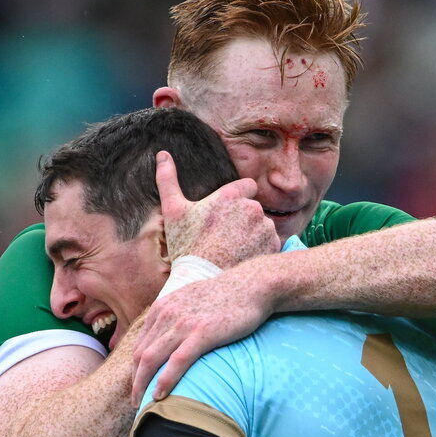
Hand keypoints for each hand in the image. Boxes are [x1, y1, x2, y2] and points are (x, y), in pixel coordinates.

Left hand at [132, 259, 273, 403]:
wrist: (252, 285)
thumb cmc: (225, 296)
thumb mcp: (190, 300)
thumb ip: (175, 316)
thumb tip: (168, 336)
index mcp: (161, 308)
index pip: (140, 345)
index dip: (135, 370)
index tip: (138, 387)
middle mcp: (166, 314)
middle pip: (140, 355)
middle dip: (135, 381)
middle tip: (135, 402)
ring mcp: (183, 323)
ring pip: (151, 359)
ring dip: (143, 385)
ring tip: (142, 405)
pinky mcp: (202, 332)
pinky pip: (177, 361)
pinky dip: (165, 380)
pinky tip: (159, 396)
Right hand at [156, 151, 280, 265]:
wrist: (202, 282)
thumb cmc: (186, 247)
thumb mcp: (173, 212)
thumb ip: (168, 180)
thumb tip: (162, 154)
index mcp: (231, 196)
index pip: (247, 186)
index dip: (237, 199)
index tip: (226, 216)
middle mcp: (252, 208)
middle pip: (254, 208)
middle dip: (243, 219)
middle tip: (225, 238)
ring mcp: (264, 228)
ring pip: (263, 225)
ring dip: (253, 234)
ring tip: (234, 250)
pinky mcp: (273, 246)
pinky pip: (271, 242)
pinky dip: (261, 249)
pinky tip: (244, 258)